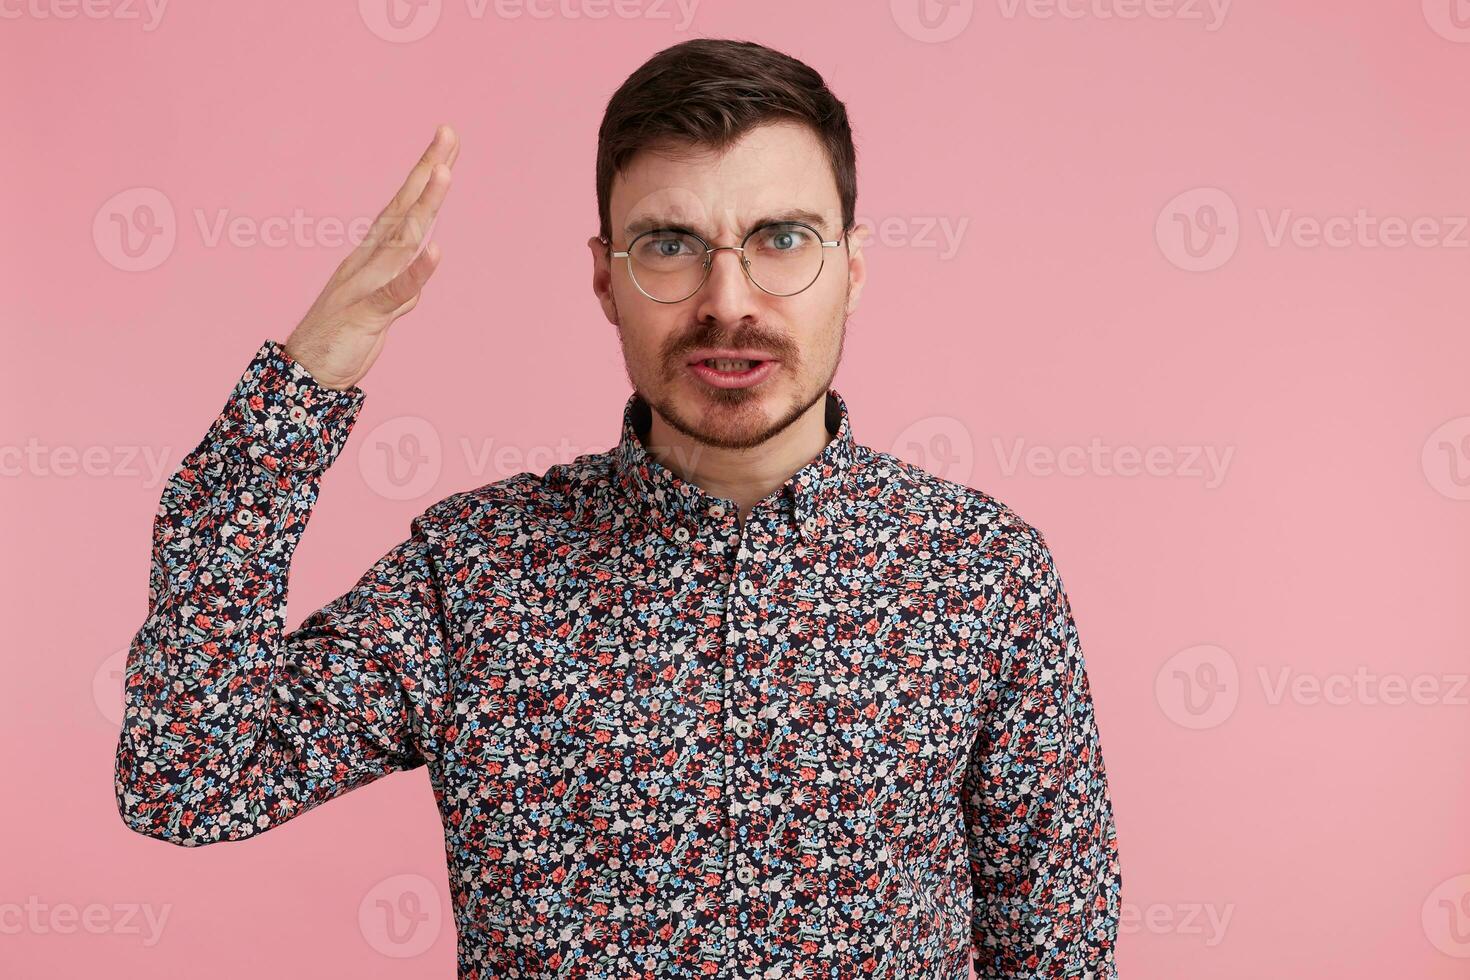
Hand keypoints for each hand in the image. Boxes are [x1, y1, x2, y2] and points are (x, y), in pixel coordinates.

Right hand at [282, 124, 458, 390]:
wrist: (305, 373)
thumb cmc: (341, 336)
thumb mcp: (379, 308)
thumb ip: (402, 288)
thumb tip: (421, 272)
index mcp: (373, 256)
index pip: (404, 208)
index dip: (425, 175)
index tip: (446, 141)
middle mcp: (370, 261)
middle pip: (405, 209)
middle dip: (428, 170)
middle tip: (448, 132)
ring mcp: (368, 284)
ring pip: (403, 239)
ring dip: (425, 205)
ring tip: (445, 172)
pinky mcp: (368, 313)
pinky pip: (396, 291)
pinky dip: (417, 272)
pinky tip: (437, 251)